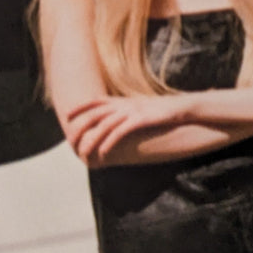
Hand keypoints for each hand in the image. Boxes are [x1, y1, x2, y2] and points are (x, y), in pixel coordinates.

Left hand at [66, 94, 190, 165]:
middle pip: (96, 113)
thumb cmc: (164, 112)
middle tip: (71, 141)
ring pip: (105, 124)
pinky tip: (103, 153)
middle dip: (81, 126)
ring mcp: (134, 110)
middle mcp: (126, 103)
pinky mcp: (142, 119)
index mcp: (126, 100)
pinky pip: (121, 131)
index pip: (98, 100)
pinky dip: (109, 142)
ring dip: (92, 139)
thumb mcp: (144, 108)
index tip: (67, 115)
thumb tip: (119, 122)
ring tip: (83, 153)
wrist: (185, 108)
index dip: (81, 107)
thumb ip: (130, 112)